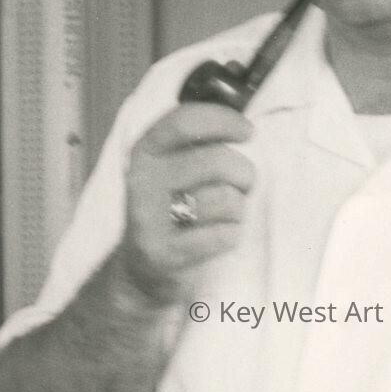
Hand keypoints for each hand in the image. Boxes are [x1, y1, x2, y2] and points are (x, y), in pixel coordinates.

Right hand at [115, 101, 254, 306]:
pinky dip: (231, 236)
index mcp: (146, 151)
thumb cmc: (172, 211)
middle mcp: (142, 180)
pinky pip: (223, 236)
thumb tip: (242, 126)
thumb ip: (198, 144)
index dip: (224, 121)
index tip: (248, 132)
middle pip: (217, 161)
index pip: (185, 121)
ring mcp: (149, 217)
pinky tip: (216, 238)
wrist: (142, 271)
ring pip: (225, 200)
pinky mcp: (162, 252)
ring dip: (237, 210)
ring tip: (224, 216)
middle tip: (243, 186)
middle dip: (244, 174)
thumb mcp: (173, 169)